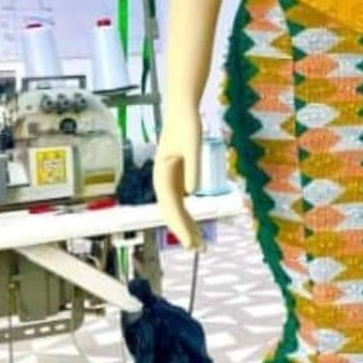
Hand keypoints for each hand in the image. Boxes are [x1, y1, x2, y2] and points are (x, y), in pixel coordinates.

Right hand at [152, 106, 204, 251]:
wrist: (182, 112)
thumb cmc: (187, 126)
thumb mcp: (192, 145)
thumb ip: (193, 167)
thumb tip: (192, 193)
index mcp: (162, 175)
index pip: (171, 207)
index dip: (180, 226)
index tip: (189, 243)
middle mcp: (163, 182)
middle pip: (172, 213)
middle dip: (184, 232)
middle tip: (199, 249)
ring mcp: (169, 182)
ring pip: (176, 211)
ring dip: (186, 227)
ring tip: (200, 245)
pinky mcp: (177, 179)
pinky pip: (181, 203)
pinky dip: (188, 216)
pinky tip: (196, 227)